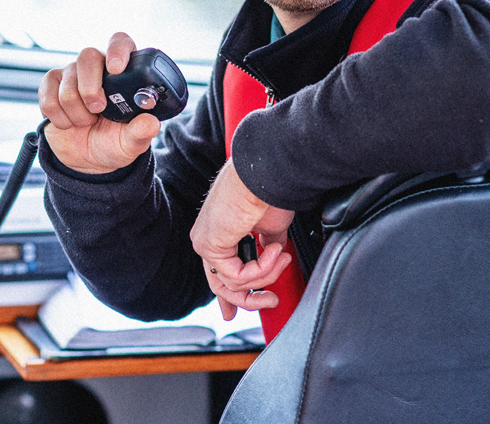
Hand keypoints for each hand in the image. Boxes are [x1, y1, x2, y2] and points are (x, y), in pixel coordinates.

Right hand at [38, 32, 160, 173]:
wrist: (85, 157)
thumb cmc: (112, 142)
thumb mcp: (131, 142)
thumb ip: (141, 132)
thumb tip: (152, 123)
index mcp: (124, 72)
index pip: (120, 42)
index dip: (117, 50)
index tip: (116, 69)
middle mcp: (97, 66)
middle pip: (87, 56)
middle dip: (91, 88)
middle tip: (98, 110)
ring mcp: (72, 73)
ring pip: (68, 85)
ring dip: (77, 113)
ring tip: (87, 122)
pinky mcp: (51, 84)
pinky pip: (49, 98)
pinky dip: (60, 118)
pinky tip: (70, 123)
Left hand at [191, 161, 294, 319]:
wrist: (266, 175)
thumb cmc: (268, 191)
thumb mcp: (271, 227)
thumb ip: (268, 247)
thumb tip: (276, 260)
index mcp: (219, 233)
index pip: (218, 272)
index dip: (227, 297)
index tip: (232, 313)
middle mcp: (208, 238)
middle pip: (221, 286)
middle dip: (249, 300)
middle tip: (271, 300)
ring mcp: (206, 242)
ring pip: (234, 284)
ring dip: (267, 274)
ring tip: (282, 256)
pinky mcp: (210, 246)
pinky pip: (238, 277)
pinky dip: (262, 268)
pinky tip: (274, 250)